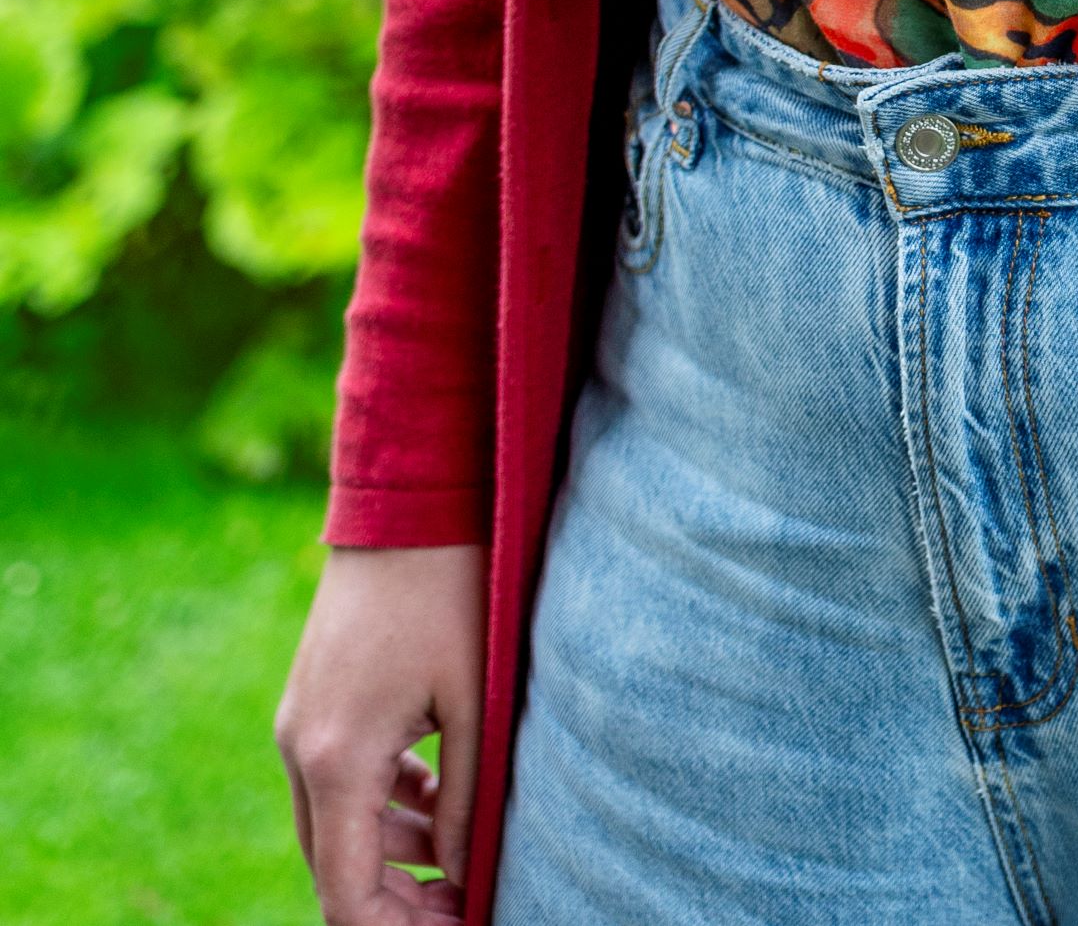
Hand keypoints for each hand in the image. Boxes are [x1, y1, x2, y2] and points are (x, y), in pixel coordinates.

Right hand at [274, 543, 486, 923]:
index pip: (346, 894)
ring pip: (335, 826)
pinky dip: (381, 804)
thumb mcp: (475, 700)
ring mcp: (300, 724)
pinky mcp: (313, 701)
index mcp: (337, 759)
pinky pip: (337, 781)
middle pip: (336, 868)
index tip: (459, 925)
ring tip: (462, 859)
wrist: (409, 496)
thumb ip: (467, 798)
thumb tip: (463, 875)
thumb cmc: (452, 588)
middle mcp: (302, 749)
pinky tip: (436, 795)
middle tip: (465, 904)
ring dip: (392, 853)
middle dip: (398, 903)